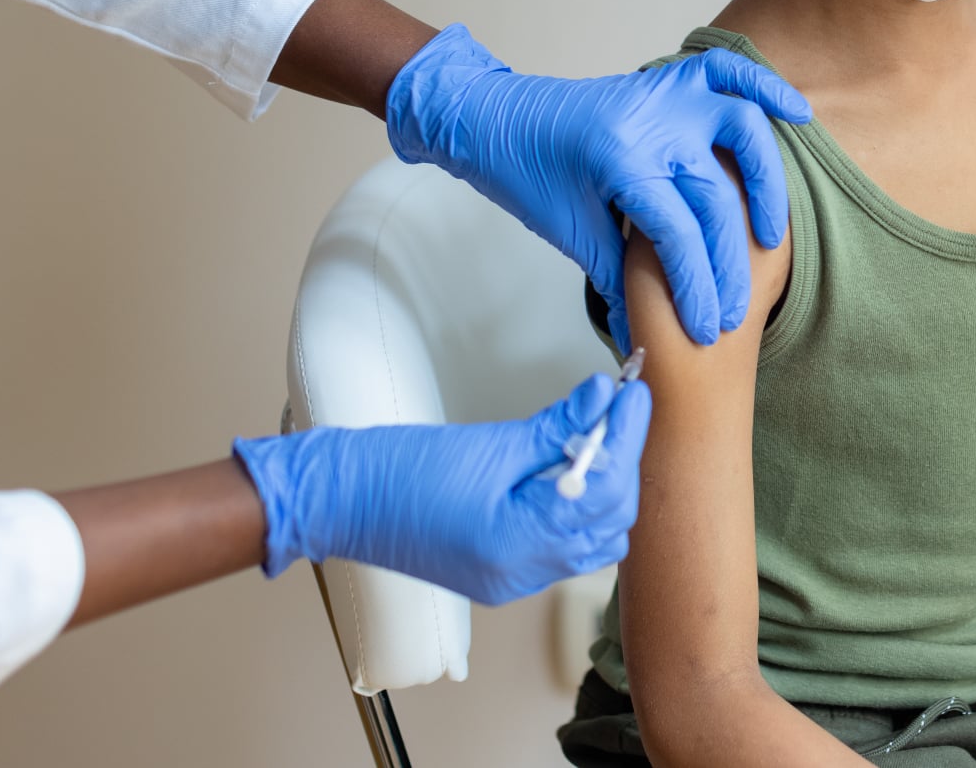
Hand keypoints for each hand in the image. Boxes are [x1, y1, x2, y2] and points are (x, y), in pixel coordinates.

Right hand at [232, 373, 650, 603]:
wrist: (342, 501)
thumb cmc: (398, 473)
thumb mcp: (489, 442)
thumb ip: (555, 426)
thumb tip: (601, 398)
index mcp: (518, 544)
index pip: (605, 490)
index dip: (626, 437)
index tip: (633, 394)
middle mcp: (522, 573)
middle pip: (610, 521)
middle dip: (622, 462)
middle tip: (618, 408)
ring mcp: (514, 580)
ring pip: (593, 539)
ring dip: (605, 489)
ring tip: (593, 437)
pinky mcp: (504, 574)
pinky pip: (564, 548)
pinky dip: (578, 510)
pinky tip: (567, 471)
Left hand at [384, 24, 811, 347]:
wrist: (494, 117)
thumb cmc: (526, 174)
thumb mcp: (570, 230)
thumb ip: (617, 279)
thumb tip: (644, 343)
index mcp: (619, 163)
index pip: (679, 235)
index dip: (696, 289)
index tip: (703, 331)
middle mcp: (650, 125)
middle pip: (717, 199)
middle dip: (729, 266)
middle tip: (733, 312)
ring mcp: (663, 95)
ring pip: (742, 131)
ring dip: (767, 184)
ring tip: (771, 237)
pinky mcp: (667, 80)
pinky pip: (727, 72)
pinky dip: (765, 87)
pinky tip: (797, 113)